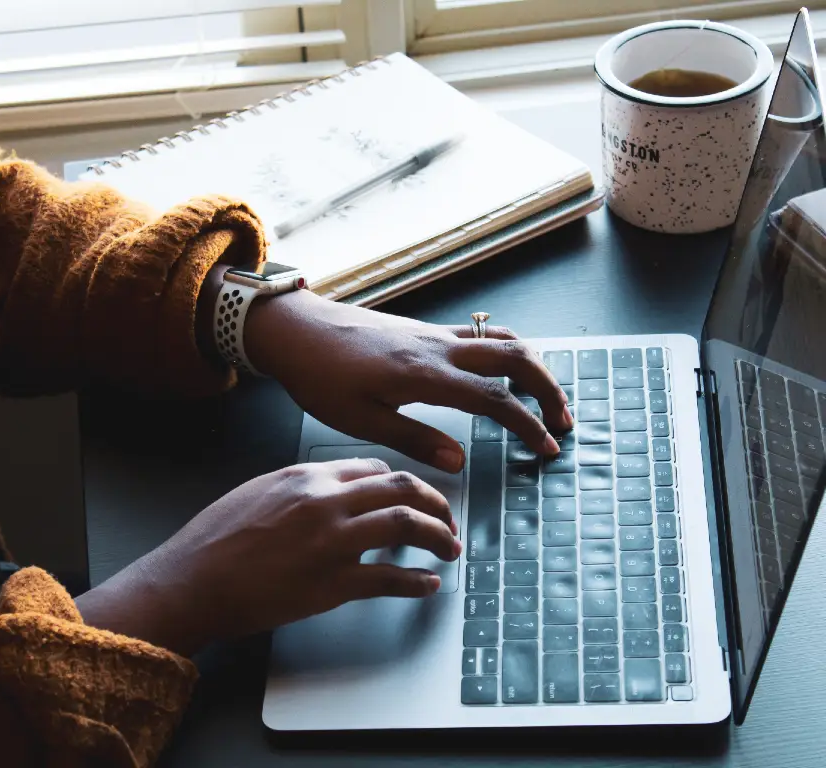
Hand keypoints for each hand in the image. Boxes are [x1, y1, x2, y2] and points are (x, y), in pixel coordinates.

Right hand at [75, 458, 459, 655]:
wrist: (192, 580)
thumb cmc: (215, 540)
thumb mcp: (258, 491)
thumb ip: (300, 487)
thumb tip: (333, 491)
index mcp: (306, 476)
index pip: (374, 468)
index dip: (402, 483)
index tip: (413, 496)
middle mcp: (325, 501)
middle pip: (402, 488)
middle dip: (436, 503)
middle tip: (447, 519)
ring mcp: (332, 542)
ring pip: (406, 525)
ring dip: (438, 536)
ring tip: (449, 548)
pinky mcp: (332, 584)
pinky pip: (390, 579)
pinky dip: (417, 582)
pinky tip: (427, 585)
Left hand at [245, 290, 572, 472]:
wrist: (296, 330)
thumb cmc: (320, 376)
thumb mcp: (360, 420)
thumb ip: (414, 440)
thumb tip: (460, 462)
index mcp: (425, 374)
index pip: (495, 399)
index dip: (527, 424)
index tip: (546, 448)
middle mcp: (438, 347)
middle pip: (515, 357)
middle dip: (548, 388)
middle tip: (562, 421)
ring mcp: (434, 333)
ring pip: (502, 339)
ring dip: (532, 366)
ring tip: (545, 396)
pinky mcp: (424, 329)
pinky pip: (481, 333)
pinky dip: (507, 351)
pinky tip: (504, 371)